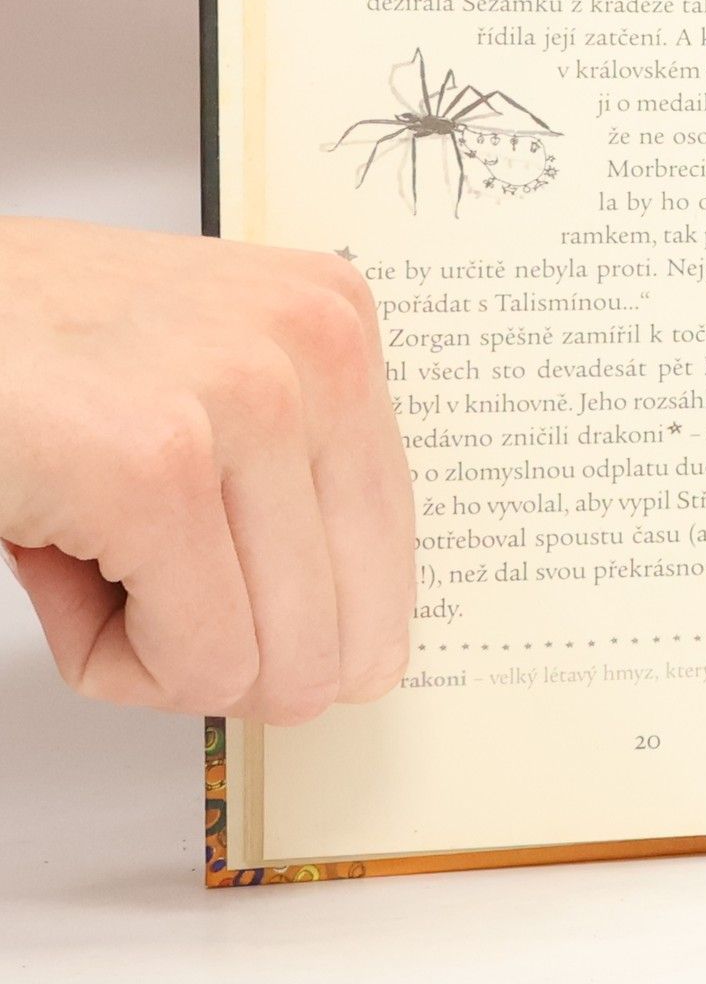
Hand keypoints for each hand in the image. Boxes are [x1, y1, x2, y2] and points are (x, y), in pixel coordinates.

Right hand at [1, 219, 414, 724]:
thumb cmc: (24, 354)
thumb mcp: (199, 386)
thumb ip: (288, 487)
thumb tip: (356, 655)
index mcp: (337, 322)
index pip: (391, 539)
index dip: (313, 616)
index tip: (253, 620)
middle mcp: (316, 344)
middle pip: (352, 618)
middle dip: (244, 657)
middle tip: (147, 597)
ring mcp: (246, 400)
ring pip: (278, 657)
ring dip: (166, 652)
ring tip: (86, 552)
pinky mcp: (155, 468)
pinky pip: (197, 661)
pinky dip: (117, 661)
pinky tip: (56, 564)